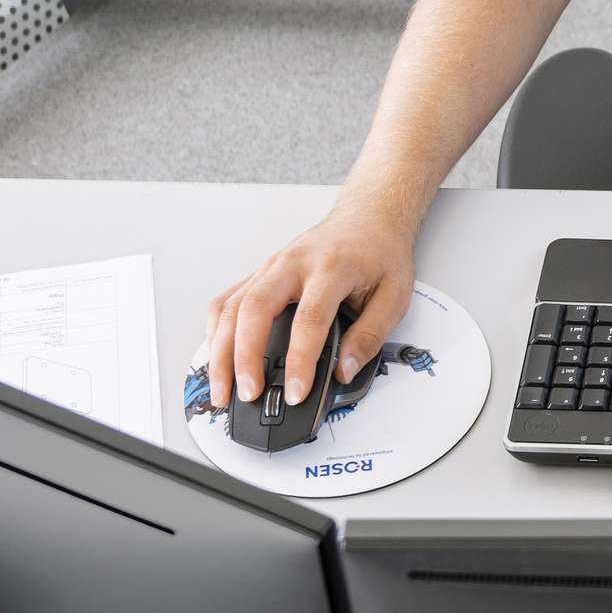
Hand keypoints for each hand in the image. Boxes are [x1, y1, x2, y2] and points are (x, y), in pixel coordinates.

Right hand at [198, 192, 419, 410]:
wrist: (367, 218)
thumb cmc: (379, 253)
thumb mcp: (394, 295)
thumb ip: (370, 336)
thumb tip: (344, 370)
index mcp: (331, 268)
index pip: (309, 320)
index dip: (299, 360)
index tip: (296, 392)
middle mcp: (294, 263)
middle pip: (254, 309)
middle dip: (244, 358)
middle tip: (247, 394)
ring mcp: (271, 266)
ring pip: (231, 307)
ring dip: (221, 351)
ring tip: (222, 389)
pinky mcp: (260, 273)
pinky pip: (227, 300)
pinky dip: (216, 331)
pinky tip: (217, 356)